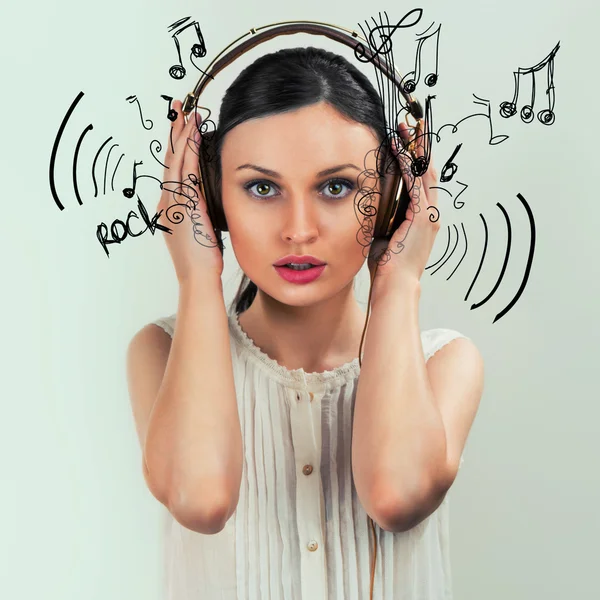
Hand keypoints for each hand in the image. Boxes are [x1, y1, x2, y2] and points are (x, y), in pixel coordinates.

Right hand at [157, 99, 223, 284]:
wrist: (197, 277)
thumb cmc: (201, 260)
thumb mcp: (199, 231)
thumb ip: (199, 213)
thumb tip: (207, 204)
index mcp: (169, 207)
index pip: (173, 169)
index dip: (177, 145)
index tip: (182, 125)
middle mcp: (167, 201)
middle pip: (170, 158)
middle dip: (174, 131)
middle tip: (179, 106)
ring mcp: (174, 202)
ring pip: (176, 161)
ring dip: (182, 135)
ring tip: (188, 112)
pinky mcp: (185, 205)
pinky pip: (187, 171)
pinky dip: (190, 151)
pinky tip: (195, 135)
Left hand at [368, 121, 439, 290]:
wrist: (395, 286)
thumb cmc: (388, 267)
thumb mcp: (382, 237)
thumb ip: (381, 220)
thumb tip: (367, 208)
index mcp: (422, 218)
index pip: (421, 180)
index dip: (415, 157)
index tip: (406, 139)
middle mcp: (430, 214)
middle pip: (427, 170)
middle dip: (419, 145)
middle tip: (410, 123)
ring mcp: (429, 215)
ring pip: (424, 173)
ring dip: (414, 149)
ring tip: (405, 129)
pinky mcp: (422, 218)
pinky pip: (415, 186)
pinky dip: (408, 167)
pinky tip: (400, 151)